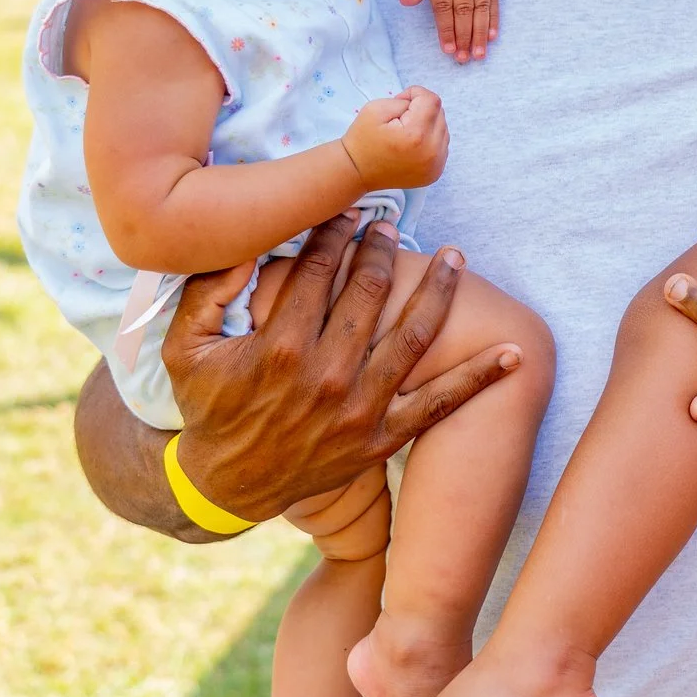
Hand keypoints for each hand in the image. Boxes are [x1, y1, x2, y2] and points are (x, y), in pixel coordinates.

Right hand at [159, 216, 523, 522]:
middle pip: (369, 294)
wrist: (226, 485)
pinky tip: (513, 353)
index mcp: (278, 347)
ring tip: (455, 258)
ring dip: (440, 292)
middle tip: (391, 225)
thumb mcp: (184, 347)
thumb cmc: (207, 406)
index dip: (335, 234)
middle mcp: (325, 375)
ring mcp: (359, 409)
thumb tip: (245, 242)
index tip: (348, 211)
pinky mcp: (380, 438)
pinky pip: (439, 405)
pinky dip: (478, 379)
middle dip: (383, 251)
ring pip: (413, 336)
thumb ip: (206, 290)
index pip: (316, 271)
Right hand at [342, 86, 447, 191]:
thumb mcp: (376, 108)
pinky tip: (412, 146)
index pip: (432, 100)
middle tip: (399, 121)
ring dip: (427, 125)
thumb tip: (421, 104)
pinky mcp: (436, 172)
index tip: (399, 103)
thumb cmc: (363, 139)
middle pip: (440, 114)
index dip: (415, 94)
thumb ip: (405, 100)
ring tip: (405, 134)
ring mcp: (436, 165)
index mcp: (417, 134)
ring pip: (442, 129)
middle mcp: (432, 151)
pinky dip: (429, 141)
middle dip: (421, 110)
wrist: (357, 172)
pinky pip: (441, 146)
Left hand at [401, 0, 499, 61]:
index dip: (447, 30)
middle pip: (465, 9)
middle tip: (464, 59)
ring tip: (479, 53)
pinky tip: (492, 34)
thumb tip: (408, 1)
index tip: (447, 50)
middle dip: (464, 36)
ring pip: (483, 5)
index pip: (445, 6)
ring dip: (480, 32)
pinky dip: (494, 16)